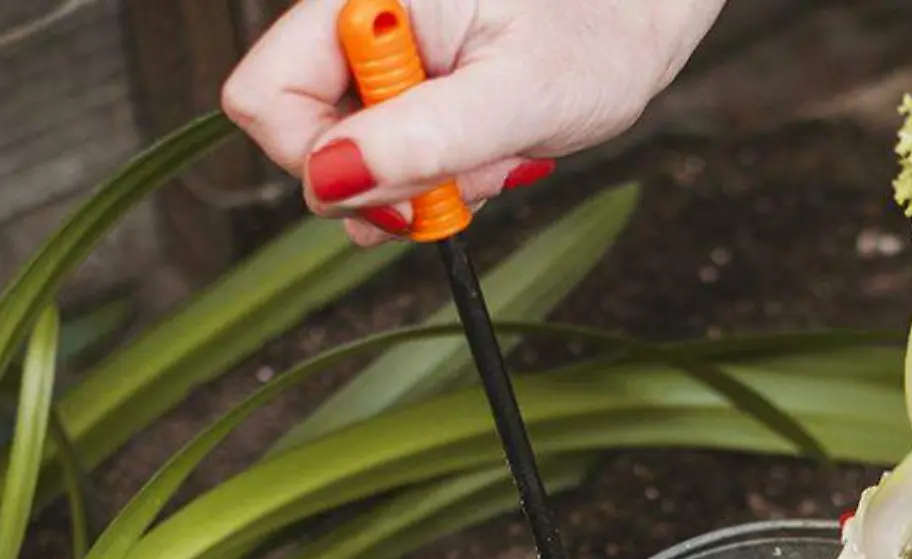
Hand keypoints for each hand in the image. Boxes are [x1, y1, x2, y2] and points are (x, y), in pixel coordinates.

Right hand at [222, 0, 725, 243]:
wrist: (645, 13)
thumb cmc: (602, 32)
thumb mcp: (520, 95)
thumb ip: (425, 137)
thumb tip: (328, 180)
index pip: (266, 97)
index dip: (321, 163)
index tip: (402, 189)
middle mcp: (361, 22)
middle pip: (306, 135)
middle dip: (390, 176)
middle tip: (473, 167)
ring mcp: (384, 59)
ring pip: (357, 157)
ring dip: (427, 179)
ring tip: (498, 148)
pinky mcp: (411, 88)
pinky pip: (397, 156)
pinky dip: (445, 172)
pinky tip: (494, 148)